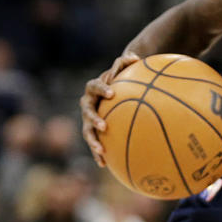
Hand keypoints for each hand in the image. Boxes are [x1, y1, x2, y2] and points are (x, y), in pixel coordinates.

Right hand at [79, 51, 140, 166]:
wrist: (114, 88)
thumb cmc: (122, 76)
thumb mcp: (125, 67)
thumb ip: (127, 61)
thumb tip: (135, 57)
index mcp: (95, 88)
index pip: (95, 86)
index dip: (102, 88)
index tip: (111, 93)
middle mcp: (88, 103)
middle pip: (87, 111)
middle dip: (94, 119)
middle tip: (104, 126)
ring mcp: (89, 118)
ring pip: (87, 131)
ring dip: (93, 141)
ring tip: (101, 150)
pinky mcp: (94, 131)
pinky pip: (95, 142)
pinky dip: (98, 153)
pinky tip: (105, 165)